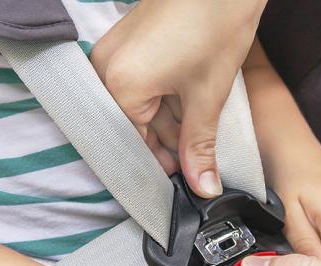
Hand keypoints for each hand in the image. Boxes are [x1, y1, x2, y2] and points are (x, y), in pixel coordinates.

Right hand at [91, 0, 266, 197]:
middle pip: (132, 124)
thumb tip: (203, 187)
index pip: (133, 144)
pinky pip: (136, 82)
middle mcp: (105, 68)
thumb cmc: (215, 23)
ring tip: (199, 118)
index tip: (184, 178)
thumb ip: (199, 147)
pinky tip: (187, 96)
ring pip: (136, 104)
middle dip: (167, 141)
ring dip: (166, 118)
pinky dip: (161, 95)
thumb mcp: (208, 95)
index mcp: (119, 86)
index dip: (161, 164)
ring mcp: (112, 51)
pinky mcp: (125, 41)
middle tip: (198, 154)